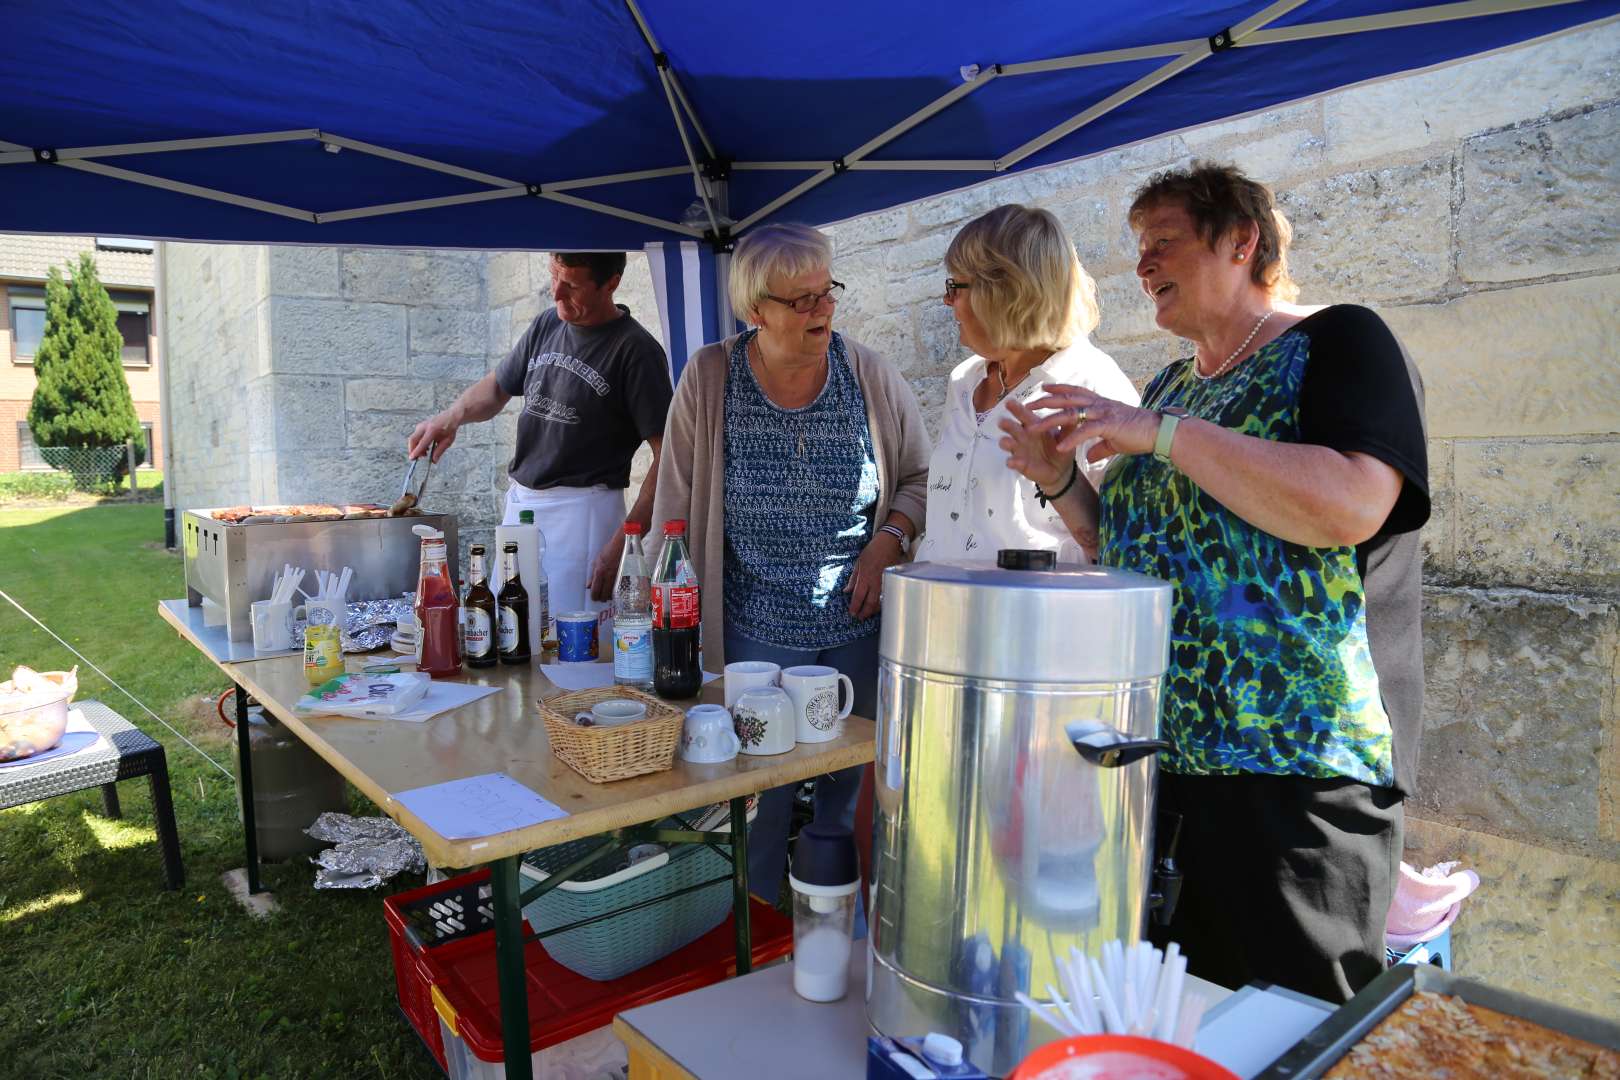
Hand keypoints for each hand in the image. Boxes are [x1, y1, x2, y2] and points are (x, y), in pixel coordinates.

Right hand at [406, 411, 459, 461]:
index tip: (412, 458)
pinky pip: (415, 437)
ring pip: (413, 439)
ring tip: (426, 452)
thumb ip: (439, 451)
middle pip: (412, 439)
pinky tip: (426, 447)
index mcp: (432, 430)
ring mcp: (421, 425)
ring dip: (416, 447)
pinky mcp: (419, 426)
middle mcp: (424, 426)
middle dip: (412, 450)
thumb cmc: (450, 428)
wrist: (450, 417)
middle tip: (419, 457)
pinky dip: (418, 444)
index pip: (422, 443)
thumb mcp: (447, 441)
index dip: (416, 451)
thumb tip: (433, 461)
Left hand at [587, 529, 626, 602]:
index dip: (594, 596)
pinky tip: (616, 590)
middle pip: (604, 596)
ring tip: (608, 594)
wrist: (623, 544)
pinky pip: (621, 589)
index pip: (595, 591)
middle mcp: (608, 576)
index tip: (594, 598)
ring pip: (613, 594)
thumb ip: (593, 575)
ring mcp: (618, 577)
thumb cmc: (609, 550)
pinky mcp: (626, 577)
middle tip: (601, 598)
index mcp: (599, 572)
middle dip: (601, 598)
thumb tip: (588, 585)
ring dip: (610, 596)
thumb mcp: (597, 561)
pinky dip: (618, 592)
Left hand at [845, 533, 903, 618]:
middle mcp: (875, 581)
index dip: (855, 606)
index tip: (852, 613)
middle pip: (870, 602)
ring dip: (873, 610)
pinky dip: (882, 603)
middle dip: (864, 612)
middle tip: (859, 617)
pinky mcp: (891, 582)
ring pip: (880, 601)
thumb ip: (853, 579)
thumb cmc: (872, 551)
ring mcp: (885, 582)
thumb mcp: (858, 563)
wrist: (889, 543)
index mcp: (865, 576)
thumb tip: (846, 591)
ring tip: (867, 614)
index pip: (858, 596)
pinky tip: (878, 606)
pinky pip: (886, 596)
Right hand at [998, 398, 1074, 488]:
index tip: (1009, 402)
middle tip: (1001, 421)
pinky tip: (1012, 462)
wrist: (1061, 469)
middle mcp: (1022, 435)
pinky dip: (1012, 462)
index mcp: (1033, 425)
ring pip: (1008, 443)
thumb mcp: (1066, 435)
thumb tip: (1074, 410)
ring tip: (1005, 441)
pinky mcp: (1019, 464)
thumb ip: (1068, 424)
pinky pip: (1013, 462)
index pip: (1023, 414)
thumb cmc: (1060, 447)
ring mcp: (1019, 450)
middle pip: (1011, 427)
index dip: (1016, 408)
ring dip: (1005, 442)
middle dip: (1006, 424)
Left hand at [1021, 383, 1159, 461]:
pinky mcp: (1108, 426)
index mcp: (1100, 404)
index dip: (1059, 390)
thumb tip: (1088, 456)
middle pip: (1066, 400)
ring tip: (1032, 428)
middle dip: (1045, 402)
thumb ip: (1099, 447)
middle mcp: (1099, 405)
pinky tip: (1059, 447)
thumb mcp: (1114, 440)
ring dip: (1049, 422)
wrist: (1159, 432)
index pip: (1076, 393)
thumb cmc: (1139, 434)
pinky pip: (1085, 432)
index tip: (1044, 389)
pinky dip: (1071, 439)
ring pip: (1070, 414)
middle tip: (1027, 405)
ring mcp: (1102, 413)